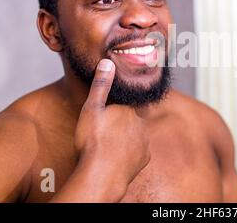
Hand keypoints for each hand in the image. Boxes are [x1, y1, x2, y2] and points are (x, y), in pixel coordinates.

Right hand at [74, 59, 150, 185]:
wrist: (102, 173)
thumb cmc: (93, 141)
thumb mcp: (92, 109)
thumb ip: (101, 85)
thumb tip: (108, 62)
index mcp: (129, 110)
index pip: (126, 104)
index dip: (117, 109)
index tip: (108, 116)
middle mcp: (141, 124)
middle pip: (132, 120)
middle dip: (122, 123)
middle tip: (106, 132)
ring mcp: (145, 142)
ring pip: (137, 135)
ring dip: (127, 138)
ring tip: (110, 145)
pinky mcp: (145, 159)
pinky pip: (139, 152)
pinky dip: (130, 153)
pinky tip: (118, 156)